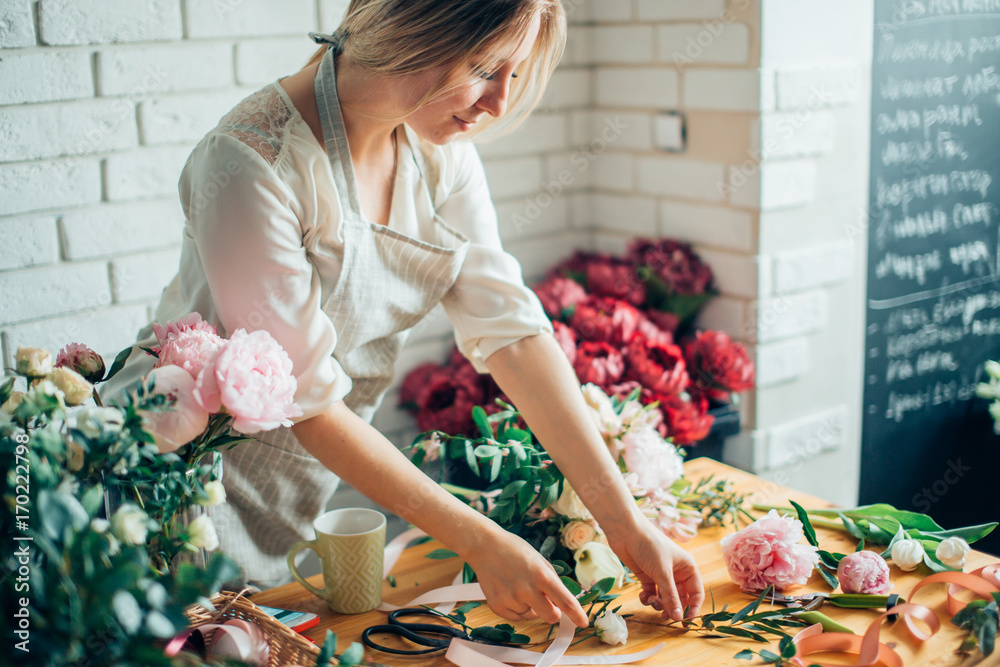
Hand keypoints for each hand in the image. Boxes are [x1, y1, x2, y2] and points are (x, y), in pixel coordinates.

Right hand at [462, 527, 588, 626]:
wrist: (484, 546)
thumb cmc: (515, 550)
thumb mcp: (540, 560)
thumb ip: (553, 582)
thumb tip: (564, 603)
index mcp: (541, 575)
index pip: (565, 601)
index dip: (577, 614)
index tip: (583, 622)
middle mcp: (527, 589)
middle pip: (551, 616)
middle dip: (553, 612)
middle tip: (546, 601)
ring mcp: (511, 599)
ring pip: (532, 615)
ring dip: (530, 606)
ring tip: (518, 585)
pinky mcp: (497, 606)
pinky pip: (516, 617)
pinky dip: (516, 608)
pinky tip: (509, 591)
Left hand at [608, 523, 703, 621]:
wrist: (626, 531)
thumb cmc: (650, 546)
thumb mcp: (663, 572)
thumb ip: (671, 597)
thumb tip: (678, 618)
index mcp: (688, 567)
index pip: (696, 593)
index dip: (692, 608)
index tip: (684, 622)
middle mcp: (677, 572)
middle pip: (680, 598)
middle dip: (672, 607)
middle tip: (664, 615)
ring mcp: (661, 575)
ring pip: (665, 598)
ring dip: (658, 603)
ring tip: (650, 601)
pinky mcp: (647, 576)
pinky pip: (652, 594)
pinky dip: (648, 598)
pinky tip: (643, 596)